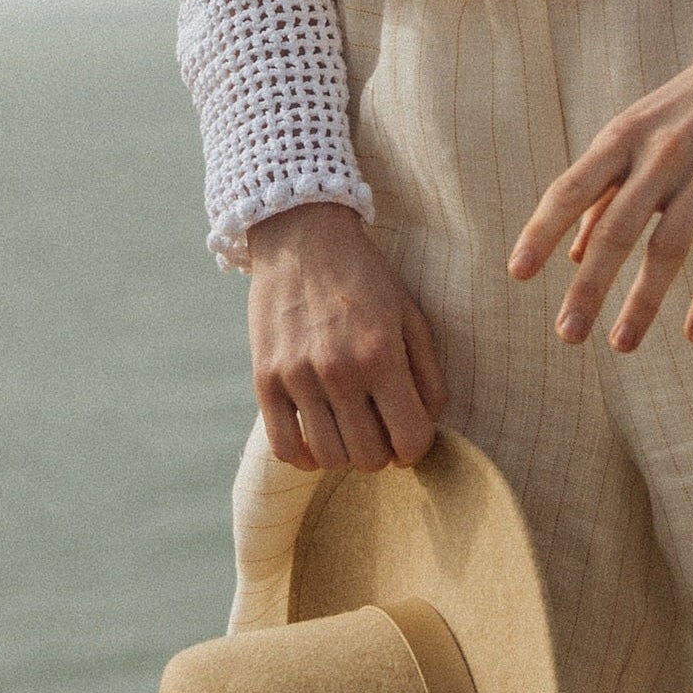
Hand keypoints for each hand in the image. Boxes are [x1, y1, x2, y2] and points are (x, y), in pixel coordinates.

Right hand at [245, 202, 448, 471]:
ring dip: (345, 452)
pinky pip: (285, 446)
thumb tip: (427, 424)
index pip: (410, 441)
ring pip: (328, 458)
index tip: (409, 432)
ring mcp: (297, 377)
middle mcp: (338, 370)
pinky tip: (317, 435)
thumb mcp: (409, 314)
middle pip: (369, 458)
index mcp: (381, 354)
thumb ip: (427, 374)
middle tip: (379, 428)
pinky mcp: (265, 379)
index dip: (416, 446)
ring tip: (349, 427)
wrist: (300, 234)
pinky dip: (304, 454)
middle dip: (382, 451)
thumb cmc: (364, 276)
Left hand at [508, 0, 692, 352]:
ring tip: (620, 344)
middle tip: (566, 334)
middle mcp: (659, 153)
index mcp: (623, 136)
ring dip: (643, 301)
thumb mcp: (640, 131)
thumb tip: (572, 255)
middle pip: (615, 229)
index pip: (571, 188)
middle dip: (588, 286)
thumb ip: (607, 189)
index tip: (517, 274)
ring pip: (668, 248)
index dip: (542, 231)